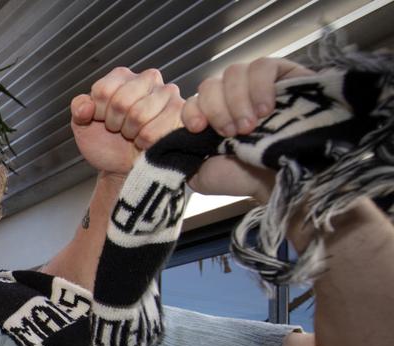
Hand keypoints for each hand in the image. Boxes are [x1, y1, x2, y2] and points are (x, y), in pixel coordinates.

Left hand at [70, 67, 183, 176]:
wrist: (123, 167)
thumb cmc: (106, 143)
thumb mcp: (83, 126)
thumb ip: (79, 109)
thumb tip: (85, 107)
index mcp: (122, 76)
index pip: (103, 90)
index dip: (98, 112)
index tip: (102, 120)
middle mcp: (148, 79)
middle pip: (122, 101)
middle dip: (114, 124)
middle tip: (119, 130)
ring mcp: (168, 94)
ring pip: (139, 115)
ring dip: (130, 133)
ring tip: (134, 134)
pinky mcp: (182, 113)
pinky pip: (155, 130)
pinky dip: (144, 142)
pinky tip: (146, 141)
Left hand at [182, 58, 313, 198]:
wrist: (282, 182)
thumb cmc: (243, 180)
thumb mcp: (199, 174)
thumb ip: (179, 155)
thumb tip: (157, 142)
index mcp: (213, 118)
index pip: (193, 99)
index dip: (192, 110)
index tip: (199, 130)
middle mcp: (234, 99)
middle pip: (210, 84)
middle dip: (217, 109)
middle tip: (232, 133)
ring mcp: (259, 86)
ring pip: (234, 73)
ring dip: (237, 101)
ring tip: (251, 126)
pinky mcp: (285, 76)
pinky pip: (263, 66)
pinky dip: (259, 86)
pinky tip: (268, 108)